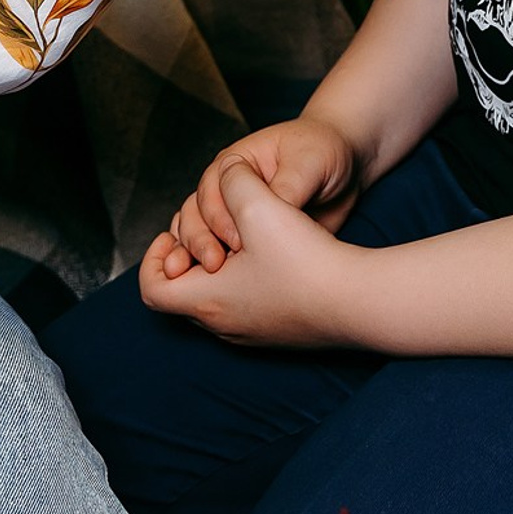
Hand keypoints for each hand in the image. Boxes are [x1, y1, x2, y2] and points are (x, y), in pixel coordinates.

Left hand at [141, 159, 361, 344]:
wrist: (360, 300)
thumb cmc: (305, 259)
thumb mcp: (258, 205)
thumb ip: (230, 183)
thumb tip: (224, 179)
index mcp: (206, 302)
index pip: (152, 289)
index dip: (153, 258)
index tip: (169, 235)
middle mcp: (224, 326)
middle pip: (182, 294)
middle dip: (186, 257)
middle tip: (204, 230)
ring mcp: (252, 334)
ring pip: (215, 300)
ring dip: (216, 268)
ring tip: (237, 237)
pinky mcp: (279, 332)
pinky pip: (243, 307)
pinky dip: (241, 280)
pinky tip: (266, 254)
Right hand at [163, 114, 364, 276]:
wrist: (344, 167)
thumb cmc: (323, 151)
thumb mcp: (309, 162)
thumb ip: (288, 186)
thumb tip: (275, 216)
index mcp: (235, 163)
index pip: (211, 191)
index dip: (219, 218)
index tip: (238, 243)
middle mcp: (227, 188)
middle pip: (195, 215)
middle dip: (199, 241)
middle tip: (215, 266)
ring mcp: (234, 215)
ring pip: (199, 236)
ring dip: (196, 257)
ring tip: (205, 278)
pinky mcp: (247, 240)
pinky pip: (221, 254)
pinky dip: (212, 271)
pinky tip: (214, 289)